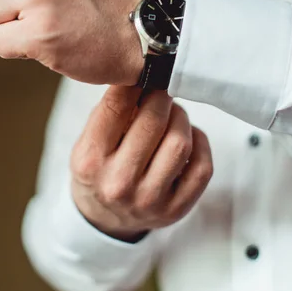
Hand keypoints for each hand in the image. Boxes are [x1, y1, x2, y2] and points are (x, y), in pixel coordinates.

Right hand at [71, 86, 212, 241]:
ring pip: (181, 142)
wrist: (103, 220)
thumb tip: (146, 77)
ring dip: (180, 118)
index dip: (135, 82)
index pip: (117, 107)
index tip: (144, 70)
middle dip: (161, 97)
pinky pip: (202, 166)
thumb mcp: (88, 141)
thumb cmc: (98, 171)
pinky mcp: (175, 210)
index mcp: (90, 161)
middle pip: (154, 121)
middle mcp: (118, 183)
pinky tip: (187, 137)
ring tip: (172, 114)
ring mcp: (149, 200)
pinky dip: (199, 142)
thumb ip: (112, 111)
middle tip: (162, 90)